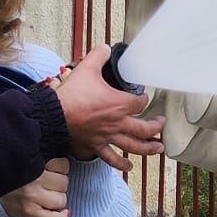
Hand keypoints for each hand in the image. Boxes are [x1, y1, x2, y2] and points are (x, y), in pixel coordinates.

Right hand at [1, 157, 69, 216]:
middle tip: (48, 183)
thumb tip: (60, 155)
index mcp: (32, 162)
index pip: (62, 164)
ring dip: (57, 198)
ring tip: (47, 196)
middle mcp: (33, 180)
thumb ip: (42, 156)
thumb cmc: (8, 173)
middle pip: (63, 182)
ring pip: (61, 200)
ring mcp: (31, 198)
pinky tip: (63, 213)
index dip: (60, 167)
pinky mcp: (29, 212)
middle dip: (58, 183)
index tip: (53, 169)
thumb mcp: (24, 157)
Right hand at [54, 47, 163, 171]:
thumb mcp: (86, 69)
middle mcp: (117, 123)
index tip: (144, 97)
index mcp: (119, 104)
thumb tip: (106, 48)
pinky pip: (111, 158)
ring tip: (158, 149)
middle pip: (144, 128)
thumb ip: (99, 56)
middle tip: (162, 124)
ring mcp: (108, 137)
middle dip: (156, 126)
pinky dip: (121, 164)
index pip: (141, 103)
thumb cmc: (70, 95)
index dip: (144, 99)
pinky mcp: (96, 146)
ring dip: (148, 148)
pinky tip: (129, 167)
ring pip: (134, 146)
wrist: (54, 115)